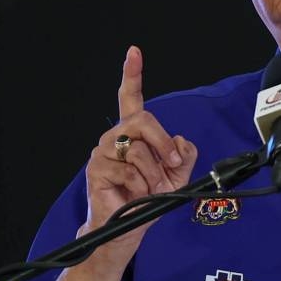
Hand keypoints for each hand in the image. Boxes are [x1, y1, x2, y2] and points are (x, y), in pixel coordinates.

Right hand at [82, 46, 197, 264]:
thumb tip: (180, 143)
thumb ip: (184, 154)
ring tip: (149, 188)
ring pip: (138, 149)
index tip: (134, 52)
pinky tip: (134, 194)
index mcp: (133, 133)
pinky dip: (141, 185)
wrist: (129, 228)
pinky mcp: (96, 169)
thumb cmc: (149, 199)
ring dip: (153, 173)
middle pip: (143, 119)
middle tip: (172, 165)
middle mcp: (115, 136)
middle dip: (164, 143)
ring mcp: (103, 151)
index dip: (132, 74)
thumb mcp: (177, 175)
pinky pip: (128, 170)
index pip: (131, 97)